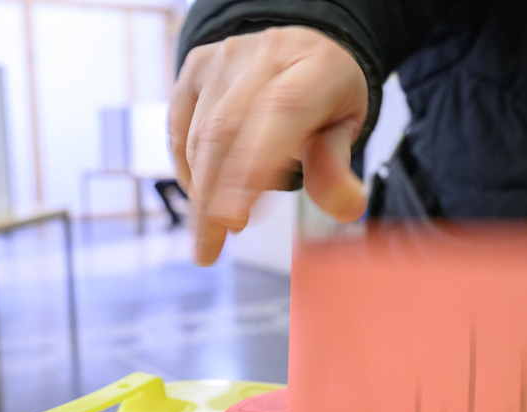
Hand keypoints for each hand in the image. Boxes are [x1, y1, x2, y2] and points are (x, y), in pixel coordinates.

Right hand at [169, 26, 368, 264]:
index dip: (253, 166)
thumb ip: (336, 167)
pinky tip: (202, 198)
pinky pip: (180, 127)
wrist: (303, 48)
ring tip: (214, 232)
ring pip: (200, 133)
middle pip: (227, 129)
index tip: (235, 218)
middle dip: (213, 196)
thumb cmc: (326, 97)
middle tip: (210, 247)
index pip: (282, 112)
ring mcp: (225, 58)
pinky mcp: (196, 68)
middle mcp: (267, 56)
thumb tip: (346, 208)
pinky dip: (188, 170)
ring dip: (201, 191)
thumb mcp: (345, 129)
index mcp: (316, 68)